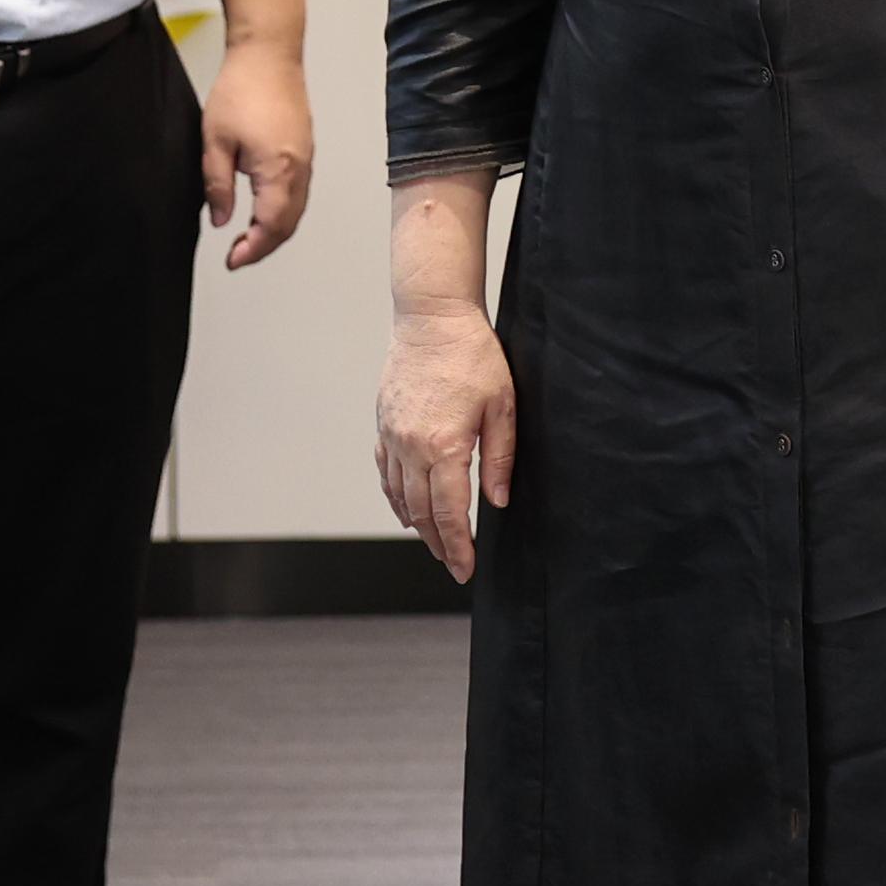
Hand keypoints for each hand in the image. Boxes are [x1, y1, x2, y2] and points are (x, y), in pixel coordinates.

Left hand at [200, 33, 314, 268]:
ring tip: (247, 237)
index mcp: (279, 170)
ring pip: (297, 209)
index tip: (233, 260)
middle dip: (264, 246)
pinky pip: (299, 191)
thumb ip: (218, 186)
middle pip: (288, 224)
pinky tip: (263, 208)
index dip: (252, 250)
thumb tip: (222, 220)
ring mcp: (307, 158)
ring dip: (275, 229)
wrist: (268, 53)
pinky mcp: (305, 147)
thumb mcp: (216, 142)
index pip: (270, 227)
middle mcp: (300, 169)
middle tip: (238, 254)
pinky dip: (283, 210)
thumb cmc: (242, 89)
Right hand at [375, 305, 517, 582]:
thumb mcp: (501, 405)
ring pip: (399, 495)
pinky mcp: (383, 423)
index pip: (450, 513)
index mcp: (444, 445)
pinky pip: (384, 471)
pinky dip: (394, 496)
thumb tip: (497, 500)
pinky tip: (405, 508)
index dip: (458, 546)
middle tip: (453, 564)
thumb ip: (500, 456)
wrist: (432, 317)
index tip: (465, 569)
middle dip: (438, 544)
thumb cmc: (472, 355)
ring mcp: (392, 435)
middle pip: (421, 512)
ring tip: (434, 542)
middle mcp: (411, 446)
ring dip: (416, 524)